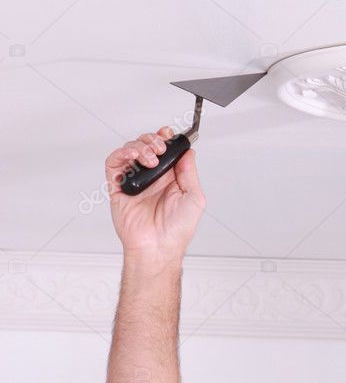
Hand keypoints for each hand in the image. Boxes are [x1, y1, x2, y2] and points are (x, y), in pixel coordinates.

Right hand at [104, 127, 205, 258]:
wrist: (158, 247)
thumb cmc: (176, 231)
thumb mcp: (194, 198)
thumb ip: (190, 173)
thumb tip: (188, 152)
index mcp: (170, 179)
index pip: (165, 150)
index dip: (166, 138)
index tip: (169, 134)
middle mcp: (152, 178)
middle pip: (147, 145)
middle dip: (153, 139)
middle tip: (160, 148)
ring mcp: (135, 182)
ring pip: (131, 149)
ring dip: (140, 146)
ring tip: (150, 159)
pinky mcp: (118, 187)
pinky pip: (114, 162)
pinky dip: (122, 153)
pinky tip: (135, 157)